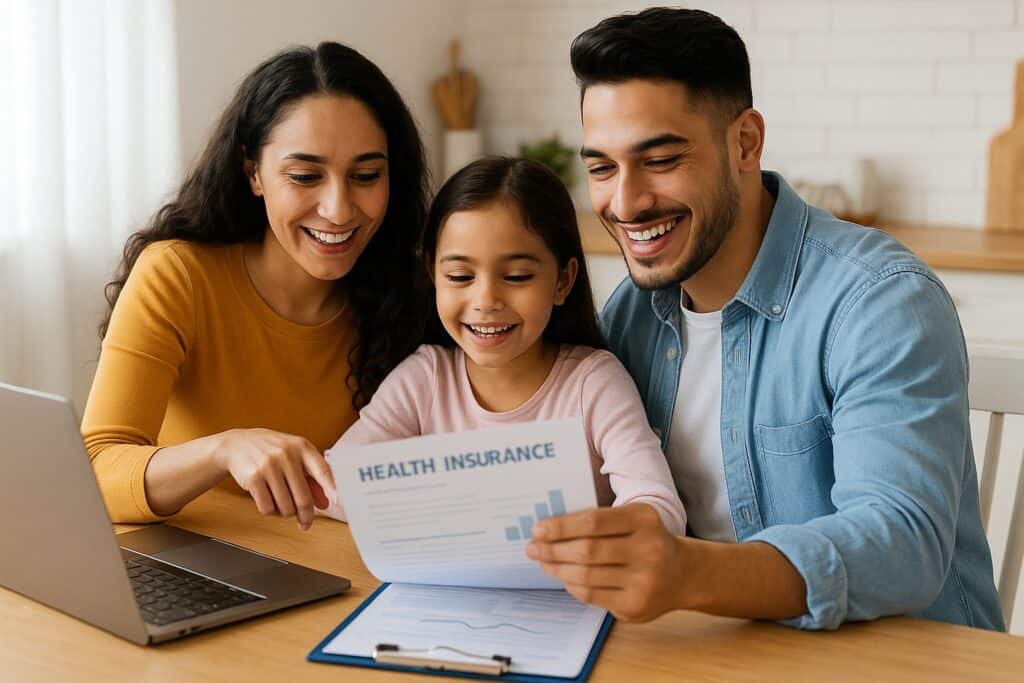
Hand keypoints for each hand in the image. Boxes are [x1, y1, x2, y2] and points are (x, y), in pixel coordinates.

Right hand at [215, 428, 336, 530]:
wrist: (236, 444)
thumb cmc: (271, 451)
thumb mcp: (294, 456)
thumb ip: (311, 479)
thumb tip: (325, 503)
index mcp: (302, 447)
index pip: (323, 470)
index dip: (333, 488)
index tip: (340, 502)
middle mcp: (287, 454)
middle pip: (303, 498)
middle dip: (306, 515)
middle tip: (305, 522)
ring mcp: (269, 465)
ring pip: (286, 507)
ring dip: (286, 513)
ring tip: (282, 503)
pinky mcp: (253, 477)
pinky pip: (268, 508)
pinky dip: (271, 511)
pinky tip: (269, 501)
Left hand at [526, 503, 686, 621]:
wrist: (683, 574)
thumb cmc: (646, 541)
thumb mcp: (632, 520)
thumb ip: (598, 522)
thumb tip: (548, 530)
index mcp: (643, 520)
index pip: (593, 522)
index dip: (561, 526)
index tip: (538, 529)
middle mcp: (647, 550)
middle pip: (587, 551)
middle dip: (553, 549)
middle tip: (532, 547)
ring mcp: (643, 582)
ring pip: (586, 576)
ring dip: (556, 568)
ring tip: (542, 561)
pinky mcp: (635, 606)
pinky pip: (591, 595)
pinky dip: (571, 584)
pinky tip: (563, 576)